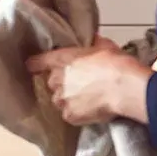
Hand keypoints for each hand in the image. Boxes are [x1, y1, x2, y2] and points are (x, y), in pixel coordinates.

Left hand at [26, 36, 149, 125]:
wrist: (125, 87)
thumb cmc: (117, 65)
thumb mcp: (105, 46)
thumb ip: (94, 44)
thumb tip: (94, 40)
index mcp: (63, 59)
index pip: (39, 61)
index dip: (36, 64)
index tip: (32, 66)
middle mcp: (58, 79)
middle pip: (52, 82)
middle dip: (63, 83)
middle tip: (81, 84)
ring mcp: (62, 98)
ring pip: (59, 100)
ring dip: (68, 99)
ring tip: (87, 99)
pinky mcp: (70, 115)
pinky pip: (69, 115)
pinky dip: (77, 114)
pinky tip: (91, 110)